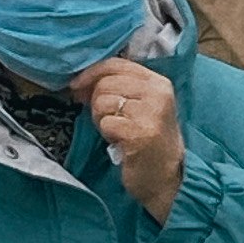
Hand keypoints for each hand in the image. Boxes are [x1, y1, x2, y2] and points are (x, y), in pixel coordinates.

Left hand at [77, 56, 184, 219]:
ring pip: (103, 102)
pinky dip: (107, 133)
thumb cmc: (149, 141)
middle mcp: (158, 94)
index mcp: (158, 83)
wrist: (166, 178)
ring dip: (101, 119)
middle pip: (106, 83)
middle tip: (106, 119)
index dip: (91, 73)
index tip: (77, 86)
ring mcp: (151, 113)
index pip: (116, 64)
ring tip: (116, 131)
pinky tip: (119, 141)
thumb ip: (120, 87)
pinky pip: (106, 123)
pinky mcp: (140, 133)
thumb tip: (81, 80)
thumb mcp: (142, 106)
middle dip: (96, 101)